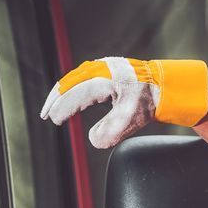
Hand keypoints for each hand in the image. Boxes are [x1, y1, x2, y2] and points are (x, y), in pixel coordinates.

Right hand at [39, 57, 207, 148]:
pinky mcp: (102, 70)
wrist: (162, 85)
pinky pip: (80, 78)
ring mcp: (101, 67)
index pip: (78, 93)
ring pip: (73, 79)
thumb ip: (111, 131)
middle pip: (70, 82)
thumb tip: (93, 140)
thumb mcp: (131, 119)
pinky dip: (70, 89)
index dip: (64, 107)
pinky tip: (65, 99)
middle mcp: (101, 69)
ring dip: (61, 93)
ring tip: (51, 108)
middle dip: (55, 99)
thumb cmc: (147, 101)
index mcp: (107, 79)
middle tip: (45, 115)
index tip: (54, 120)